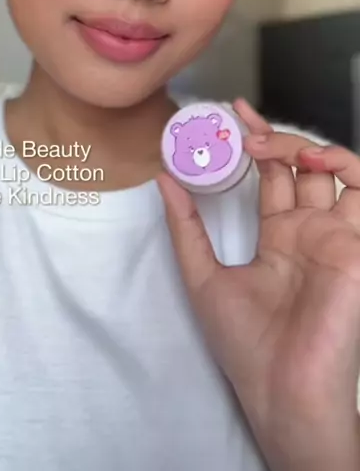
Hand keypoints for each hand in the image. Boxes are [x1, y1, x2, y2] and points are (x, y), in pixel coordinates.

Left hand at [157, 99, 359, 470]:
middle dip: (274, 135)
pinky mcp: (354, 246)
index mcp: (280, 237)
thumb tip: (163, 177)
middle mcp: (309, 231)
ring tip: (268, 143)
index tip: (232, 114)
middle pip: (301, 166)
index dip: (257, 141)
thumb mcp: (201, 276)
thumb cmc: (245, 344)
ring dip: (306, 146)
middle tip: (242, 123)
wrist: (279, 390)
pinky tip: (313, 160)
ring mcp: (335, 236)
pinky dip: (345, 165)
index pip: (273, 175)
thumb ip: (186, 227)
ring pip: (335, 171)